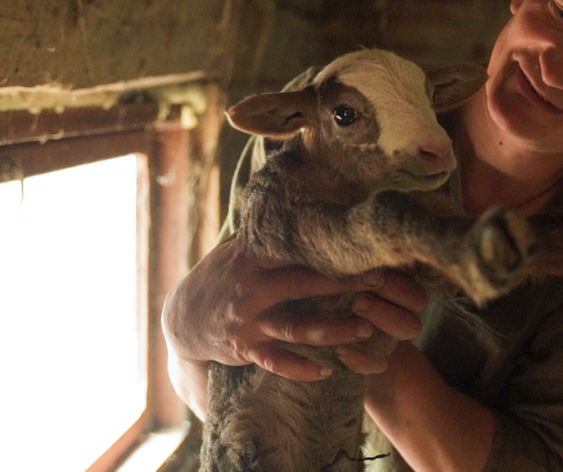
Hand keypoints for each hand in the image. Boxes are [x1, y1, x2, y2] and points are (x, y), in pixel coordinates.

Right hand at [161, 242, 427, 384]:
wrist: (182, 319)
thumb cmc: (223, 276)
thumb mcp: (239, 249)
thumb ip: (268, 231)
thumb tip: (300, 191)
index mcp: (253, 259)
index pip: (295, 249)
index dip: (330, 248)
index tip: (364, 245)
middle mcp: (252, 289)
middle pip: (302, 285)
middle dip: (342, 284)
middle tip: (380, 282)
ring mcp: (248, 321)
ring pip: (296, 329)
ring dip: (333, 331)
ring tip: (366, 330)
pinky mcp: (245, 349)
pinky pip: (276, 363)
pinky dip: (301, 369)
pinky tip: (328, 371)